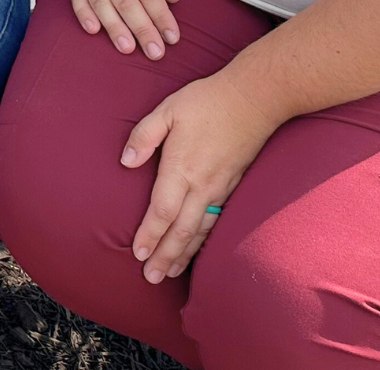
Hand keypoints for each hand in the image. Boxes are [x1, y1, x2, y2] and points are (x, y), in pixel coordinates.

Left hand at [121, 71, 282, 282]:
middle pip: (181, 230)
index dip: (149, 235)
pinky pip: (216, 222)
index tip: (136, 254)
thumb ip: (144, 136)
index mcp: (181, 168)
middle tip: (150, 278)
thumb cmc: (205, 102)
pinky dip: (204, 241)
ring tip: (170, 272)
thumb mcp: (167, 110)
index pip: (161, 211)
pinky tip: (198, 250)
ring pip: (200, 231)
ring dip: (184, 254)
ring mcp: (220, 189)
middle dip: (164, 256)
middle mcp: (202, 185)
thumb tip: (126, 162)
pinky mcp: (233, 188)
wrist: (253, 100)